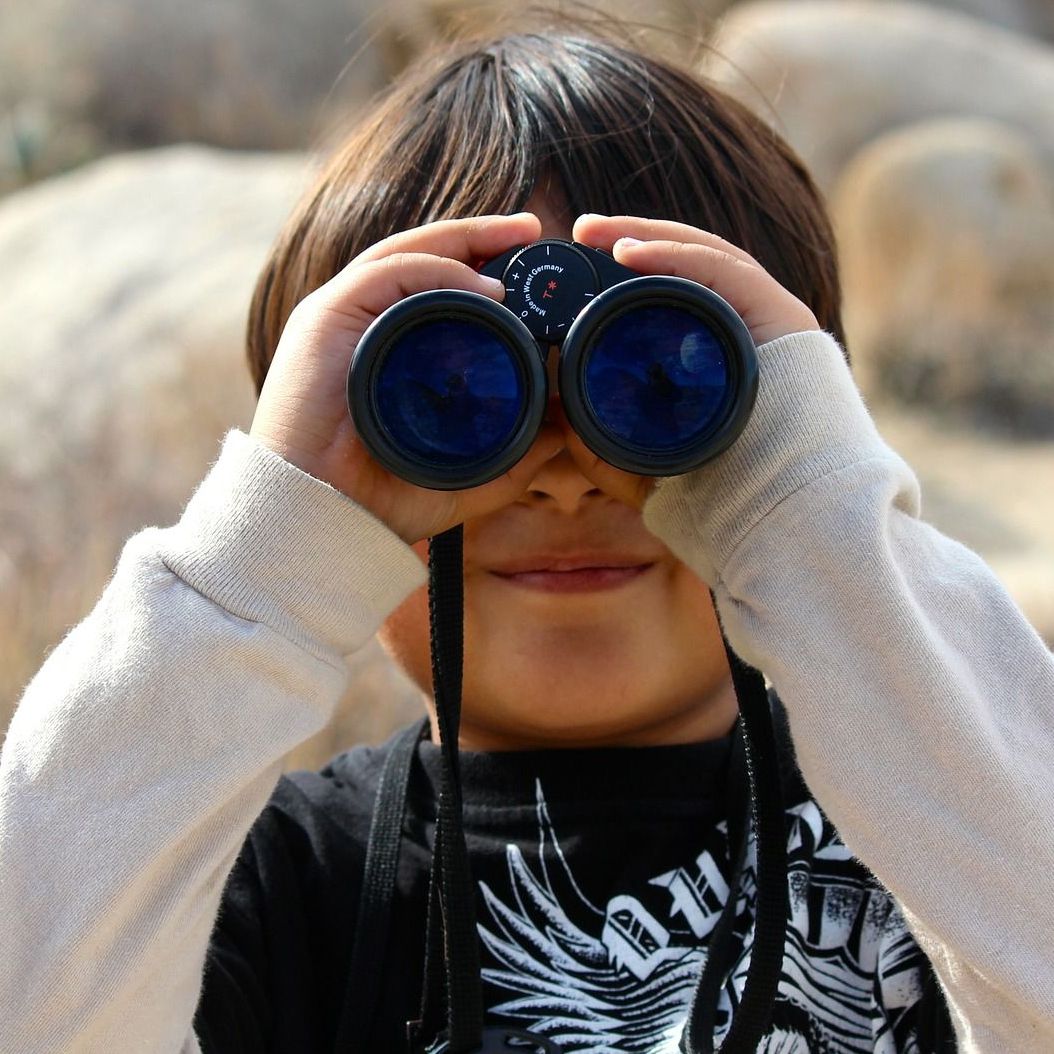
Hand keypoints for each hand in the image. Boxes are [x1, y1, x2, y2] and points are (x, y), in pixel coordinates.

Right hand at [250, 213, 563, 543]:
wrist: (324, 518)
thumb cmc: (380, 499)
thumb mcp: (469, 473)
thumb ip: (516, 452)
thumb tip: (564, 426)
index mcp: (386, 347)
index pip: (436, 288)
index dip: (482, 267)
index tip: (533, 265)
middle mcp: (363, 323)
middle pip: (424, 259)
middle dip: (481, 237)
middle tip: (533, 229)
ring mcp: (342, 316)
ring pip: (407, 255)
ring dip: (466, 240)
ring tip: (518, 237)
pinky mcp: (326, 318)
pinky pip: (388, 274)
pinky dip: (438, 272)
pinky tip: (484, 287)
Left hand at [553, 213, 822, 508]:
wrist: (777, 518)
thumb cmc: (716, 497)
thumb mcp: (638, 465)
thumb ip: (594, 442)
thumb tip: (552, 402)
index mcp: (719, 351)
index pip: (673, 291)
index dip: (628, 269)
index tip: (579, 262)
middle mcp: (746, 327)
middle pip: (686, 264)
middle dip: (631, 239)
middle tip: (582, 231)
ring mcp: (767, 318)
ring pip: (704, 256)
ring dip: (647, 236)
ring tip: (597, 233)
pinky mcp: (784, 316)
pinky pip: (722, 271)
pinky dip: (674, 256)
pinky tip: (630, 253)